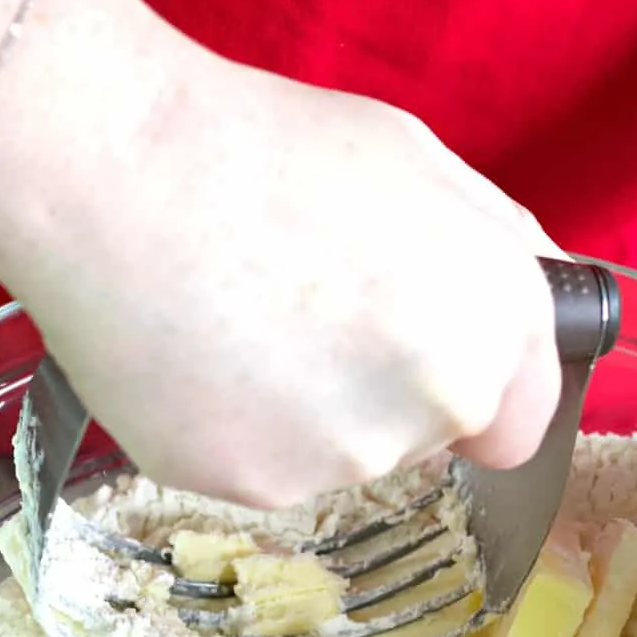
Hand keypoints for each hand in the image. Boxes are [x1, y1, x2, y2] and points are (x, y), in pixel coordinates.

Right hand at [0, 0, 563, 507]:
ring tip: (241, 328)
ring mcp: (349, 454)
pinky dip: (242, 433)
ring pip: (343, 457)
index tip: (432, 372)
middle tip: (312, 318)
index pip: (521, 424)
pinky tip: (200, 364)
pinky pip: (268, 472)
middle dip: (388, 396)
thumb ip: (495, 257)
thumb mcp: (421, 169)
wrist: (115, 174)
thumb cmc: (269, 149)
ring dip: (309, 414)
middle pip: (427, 441)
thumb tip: (521, 313)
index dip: (479, 399)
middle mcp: (439, 403)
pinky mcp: (259, 487)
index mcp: (495, 321)